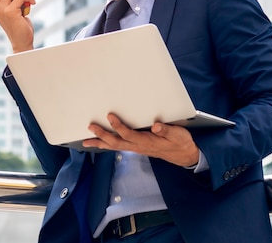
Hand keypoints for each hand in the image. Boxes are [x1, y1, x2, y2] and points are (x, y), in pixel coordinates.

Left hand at [83, 113, 199, 166]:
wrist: (185, 154)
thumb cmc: (180, 142)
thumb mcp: (177, 135)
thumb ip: (166, 130)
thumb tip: (157, 126)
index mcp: (147, 142)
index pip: (129, 134)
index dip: (118, 126)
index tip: (110, 116)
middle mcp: (139, 147)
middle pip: (117, 142)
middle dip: (102, 135)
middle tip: (91, 127)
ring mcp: (137, 148)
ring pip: (115, 146)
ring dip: (101, 143)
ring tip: (86, 141)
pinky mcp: (137, 147)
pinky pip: (119, 147)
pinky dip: (107, 145)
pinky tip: (101, 143)